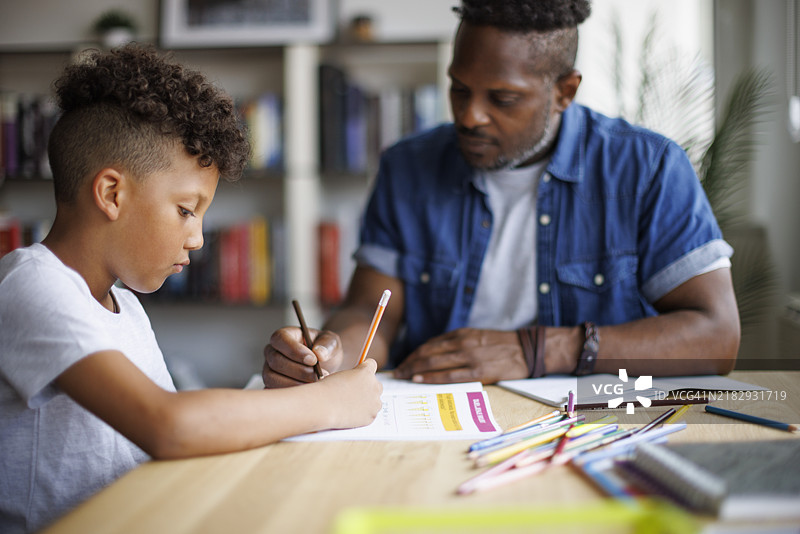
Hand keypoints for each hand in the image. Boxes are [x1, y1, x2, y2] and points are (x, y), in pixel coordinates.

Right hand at [262, 326, 344, 387]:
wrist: (327, 366)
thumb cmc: (325, 350)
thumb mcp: (332, 342)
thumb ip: (327, 344)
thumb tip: (319, 354)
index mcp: (284, 336)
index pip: (280, 339)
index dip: (295, 350)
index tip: (313, 360)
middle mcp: (272, 352)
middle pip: (276, 361)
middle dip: (299, 370)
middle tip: (318, 376)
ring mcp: (269, 369)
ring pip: (273, 378)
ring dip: (295, 384)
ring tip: (315, 385)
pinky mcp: (272, 385)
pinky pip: (274, 391)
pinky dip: (291, 394)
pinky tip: (308, 393)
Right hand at [318, 358, 382, 428]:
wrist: (323, 406)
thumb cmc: (327, 389)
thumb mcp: (341, 375)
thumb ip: (353, 376)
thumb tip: (356, 381)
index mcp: (366, 372)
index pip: (372, 364)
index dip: (365, 369)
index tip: (360, 374)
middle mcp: (374, 386)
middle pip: (376, 384)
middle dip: (368, 388)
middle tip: (354, 393)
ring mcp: (374, 402)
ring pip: (375, 401)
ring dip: (367, 402)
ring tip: (350, 405)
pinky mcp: (371, 416)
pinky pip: (370, 414)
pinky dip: (363, 414)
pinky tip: (351, 414)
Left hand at [393, 328, 527, 383]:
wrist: (526, 349)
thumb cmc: (500, 344)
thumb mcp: (476, 336)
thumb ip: (456, 343)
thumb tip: (435, 354)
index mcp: (460, 334)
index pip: (430, 345)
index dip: (414, 354)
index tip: (404, 362)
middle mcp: (461, 343)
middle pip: (427, 353)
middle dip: (409, 363)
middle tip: (397, 372)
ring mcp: (469, 357)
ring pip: (434, 363)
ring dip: (415, 370)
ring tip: (403, 377)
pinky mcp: (478, 371)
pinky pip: (449, 375)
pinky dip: (431, 377)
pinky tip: (419, 380)